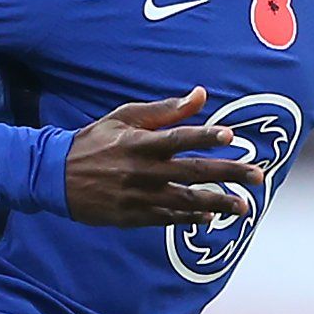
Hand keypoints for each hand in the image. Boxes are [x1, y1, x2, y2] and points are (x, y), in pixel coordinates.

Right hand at [65, 89, 268, 227]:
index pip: (179, 138)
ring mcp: (139, 196)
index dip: (206, 136)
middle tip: (258, 176)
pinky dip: (191, 219)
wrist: (56, 176)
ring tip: (244, 207)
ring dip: (218, 204)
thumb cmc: (95, 141)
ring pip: (186, 200)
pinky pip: (169, 218)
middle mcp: (143, 170)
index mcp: (141, 142)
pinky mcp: (134, 216)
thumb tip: (200, 95)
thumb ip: (165, 109)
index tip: (231, 136)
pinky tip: (210, 218)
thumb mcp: (125, 117)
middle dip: (229, 174)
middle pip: (194, 172)